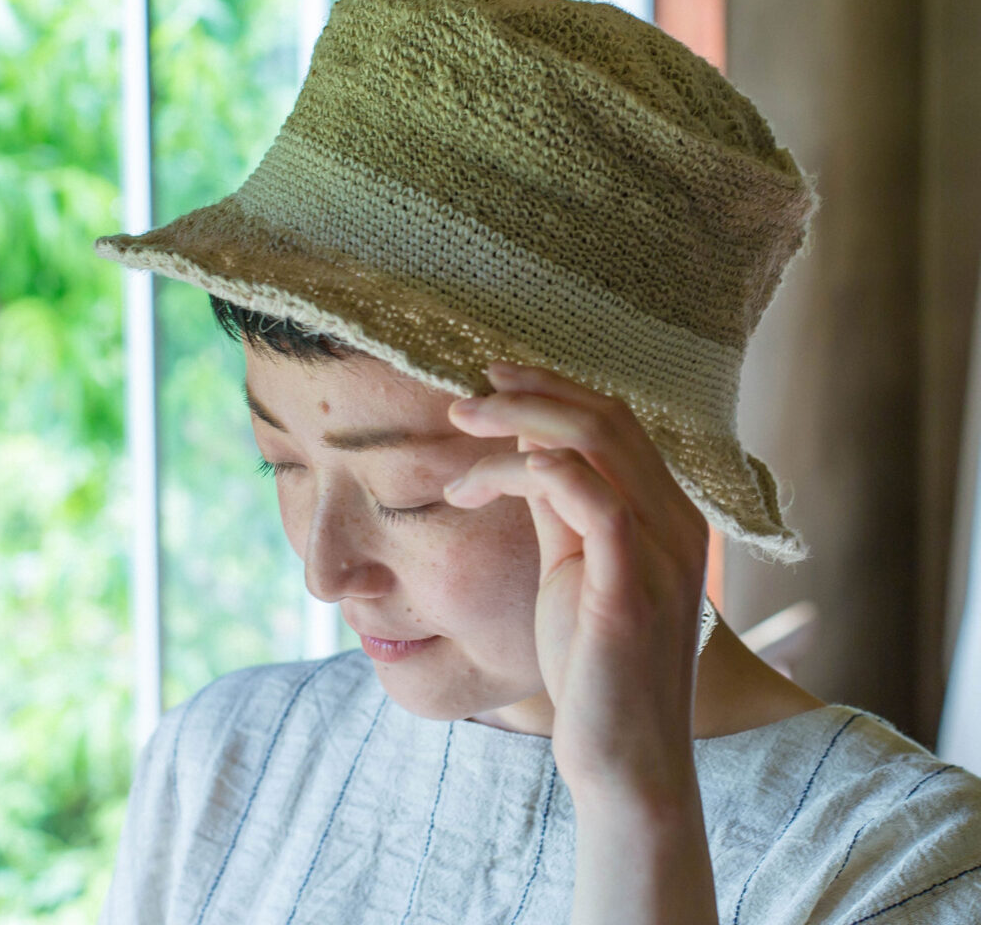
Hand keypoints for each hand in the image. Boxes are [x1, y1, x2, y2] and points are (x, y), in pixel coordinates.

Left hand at [444, 361, 710, 803]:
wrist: (624, 756)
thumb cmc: (592, 662)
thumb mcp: (572, 566)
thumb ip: (559, 506)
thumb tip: (524, 444)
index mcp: (667, 513)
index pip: (616, 421)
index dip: (553, 388)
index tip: (494, 378)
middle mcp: (678, 522)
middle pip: (607, 418)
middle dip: (529, 393)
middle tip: (463, 399)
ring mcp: (662, 555)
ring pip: (598, 445)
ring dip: (517, 425)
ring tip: (458, 434)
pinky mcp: (633, 592)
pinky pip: (598, 504)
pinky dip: (539, 472)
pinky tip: (481, 481)